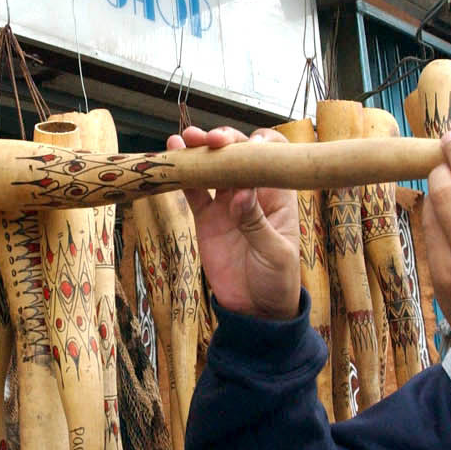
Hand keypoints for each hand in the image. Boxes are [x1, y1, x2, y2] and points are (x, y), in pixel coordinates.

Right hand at [167, 126, 300, 320]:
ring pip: (213, 167)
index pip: (272, 157)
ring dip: (200, 150)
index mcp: (277, 195)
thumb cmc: (278, 280)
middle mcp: (252, 192)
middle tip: (211, 140)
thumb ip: (256, 224)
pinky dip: (183, 175)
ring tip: (186, 139)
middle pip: (237, 155)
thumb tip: (240, 193)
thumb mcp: (274, 254)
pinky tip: (172, 157)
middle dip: (225, 141)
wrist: (255, 309)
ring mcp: (226, 203)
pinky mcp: (206, 218)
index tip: (250, 145)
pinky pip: (193, 191)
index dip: (262, 145)